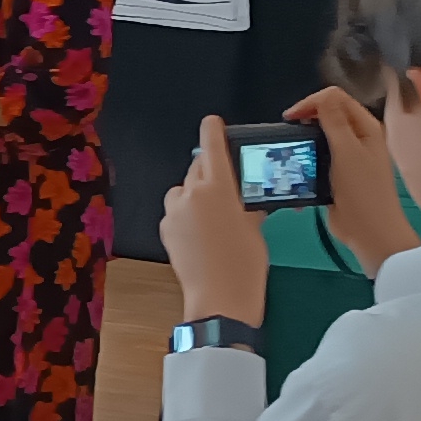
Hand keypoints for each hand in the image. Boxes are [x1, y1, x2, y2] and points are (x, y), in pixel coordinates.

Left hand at [160, 116, 272, 325]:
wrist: (219, 298)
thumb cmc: (245, 263)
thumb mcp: (255, 228)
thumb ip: (247, 205)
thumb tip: (247, 199)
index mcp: (218, 187)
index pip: (212, 146)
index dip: (212, 130)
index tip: (212, 122)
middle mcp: (191, 193)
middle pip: (198, 167)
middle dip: (211, 172)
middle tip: (227, 189)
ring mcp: (174, 211)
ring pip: (184, 189)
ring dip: (195, 194)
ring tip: (212, 217)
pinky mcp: (165, 229)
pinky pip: (176, 211)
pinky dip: (185, 214)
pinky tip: (199, 235)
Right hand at [287, 85, 420, 270]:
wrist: (370, 232)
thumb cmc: (362, 191)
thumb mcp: (347, 152)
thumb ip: (334, 121)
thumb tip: (323, 95)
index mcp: (365, 126)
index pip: (335, 99)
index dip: (312, 103)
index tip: (290, 118)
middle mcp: (358, 137)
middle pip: (327, 115)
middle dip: (306, 119)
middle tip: (288, 133)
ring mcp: (348, 156)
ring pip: (321, 136)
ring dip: (304, 140)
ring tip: (289, 150)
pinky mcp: (337, 173)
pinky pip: (318, 157)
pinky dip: (306, 158)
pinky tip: (296, 167)